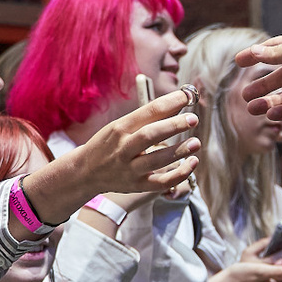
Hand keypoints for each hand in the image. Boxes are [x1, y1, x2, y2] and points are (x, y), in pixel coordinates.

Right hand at [26, 90, 199, 213]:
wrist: (85, 172)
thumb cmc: (109, 143)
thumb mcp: (121, 126)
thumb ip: (148, 117)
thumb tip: (179, 102)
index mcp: (119, 128)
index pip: (147, 112)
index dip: (169, 102)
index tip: (187, 96)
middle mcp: (123, 148)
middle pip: (150, 135)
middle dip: (173, 126)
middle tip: (193, 119)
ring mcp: (129, 169)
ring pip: (156, 160)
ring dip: (179, 151)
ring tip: (196, 142)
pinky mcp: (136, 186)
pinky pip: (161, 183)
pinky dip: (179, 174)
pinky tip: (192, 163)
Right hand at [236, 25, 281, 120]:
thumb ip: (280, 54)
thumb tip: (254, 53)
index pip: (276, 50)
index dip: (257, 56)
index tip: (238, 63)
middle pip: (281, 76)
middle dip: (262, 86)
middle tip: (243, 96)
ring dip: (271, 101)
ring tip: (252, 109)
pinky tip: (272, 114)